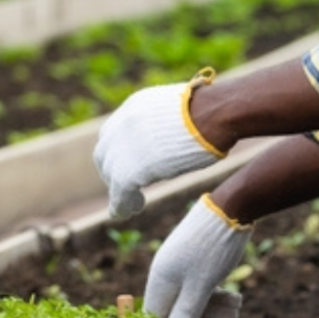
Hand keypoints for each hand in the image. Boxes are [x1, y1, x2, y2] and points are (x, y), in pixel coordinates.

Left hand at [94, 68, 223, 218]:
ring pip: (111, 175)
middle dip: (112, 171)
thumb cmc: (213, 112)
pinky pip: (119, 193)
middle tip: (125, 186)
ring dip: (119, 191)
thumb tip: (182, 127)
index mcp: (135, 106)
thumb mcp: (179, 111)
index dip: (118, 151)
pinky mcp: (128, 170)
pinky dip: (122, 204)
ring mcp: (123, 146)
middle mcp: (122, 123)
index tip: (127, 163)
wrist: (214, 115)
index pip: (113, 133)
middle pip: (105, 154)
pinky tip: (130, 211)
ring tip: (131, 205)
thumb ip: (166, 122)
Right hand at [145, 194, 251, 317]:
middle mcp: (167, 278)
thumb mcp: (202, 285)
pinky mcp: (198, 266)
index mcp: (160, 281)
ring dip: (216, 313)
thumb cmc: (213, 247)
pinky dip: (218, 300)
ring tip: (235, 307)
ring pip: (194, 305)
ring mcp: (182, 271)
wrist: (232, 208)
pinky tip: (235, 299)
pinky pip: (203, 293)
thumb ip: (187, 314)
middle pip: (176, 316)